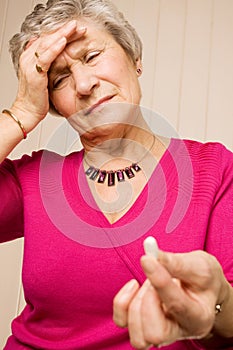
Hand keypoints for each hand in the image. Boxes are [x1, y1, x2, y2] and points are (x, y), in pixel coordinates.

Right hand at [12, 20, 85, 130]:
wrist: (28, 112)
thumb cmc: (37, 99)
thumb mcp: (46, 79)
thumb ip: (50, 67)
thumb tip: (61, 62)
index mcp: (31, 58)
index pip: (47, 40)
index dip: (62, 34)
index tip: (76, 31)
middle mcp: (29, 58)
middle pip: (47, 39)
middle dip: (64, 31)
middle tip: (78, 26)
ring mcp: (30, 64)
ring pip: (46, 44)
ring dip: (62, 35)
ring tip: (74, 29)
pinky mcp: (34, 73)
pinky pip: (45, 57)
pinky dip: (54, 48)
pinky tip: (63, 41)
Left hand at [113, 249, 228, 348]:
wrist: (201, 287)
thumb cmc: (202, 276)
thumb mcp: (198, 265)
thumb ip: (177, 263)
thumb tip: (153, 254)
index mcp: (199, 317)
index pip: (176, 305)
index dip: (159, 281)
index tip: (148, 259)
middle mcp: (179, 331)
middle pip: (154, 334)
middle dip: (147, 302)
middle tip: (153, 281)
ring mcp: (159, 333)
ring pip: (137, 336)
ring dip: (136, 302)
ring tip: (149, 284)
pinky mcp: (141, 326)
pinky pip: (122, 321)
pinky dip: (122, 302)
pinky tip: (135, 286)